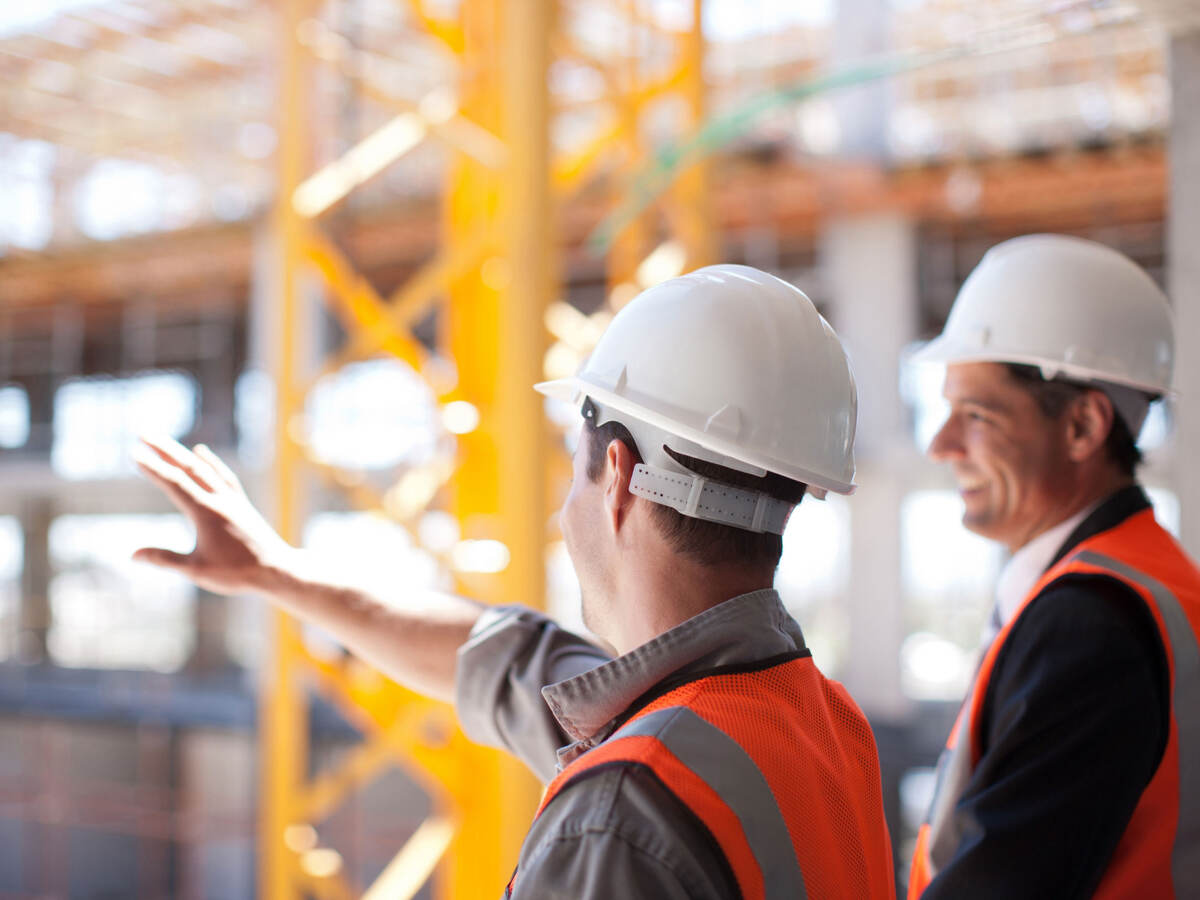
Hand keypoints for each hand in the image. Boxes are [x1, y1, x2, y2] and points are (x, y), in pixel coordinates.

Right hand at [133, 435, 294, 595]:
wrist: (277, 570)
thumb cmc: (236, 573)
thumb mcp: (196, 570)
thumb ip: (165, 560)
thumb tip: (132, 555)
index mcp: (206, 513)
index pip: (174, 484)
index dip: (153, 468)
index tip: (135, 453)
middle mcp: (220, 500)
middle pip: (189, 468)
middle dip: (164, 450)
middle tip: (143, 433)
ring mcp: (232, 499)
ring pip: (205, 469)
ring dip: (183, 453)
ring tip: (165, 441)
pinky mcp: (241, 503)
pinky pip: (223, 475)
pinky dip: (210, 462)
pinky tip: (202, 453)